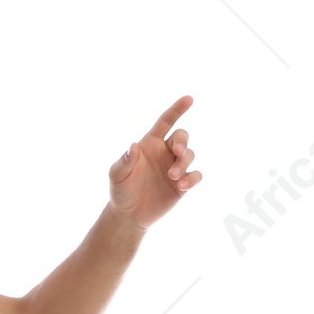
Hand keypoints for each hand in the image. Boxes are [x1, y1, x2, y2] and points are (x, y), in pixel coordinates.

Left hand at [107, 95, 200, 230]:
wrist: (128, 214)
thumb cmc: (121, 190)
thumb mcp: (117, 175)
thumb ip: (124, 161)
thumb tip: (133, 147)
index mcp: (150, 144)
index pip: (166, 121)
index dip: (177, 109)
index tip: (188, 99)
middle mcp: (165, 152)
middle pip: (182, 136)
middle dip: (183, 141)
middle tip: (177, 152)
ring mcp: (175, 167)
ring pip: (190, 155)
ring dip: (184, 162)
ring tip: (172, 176)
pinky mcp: (182, 185)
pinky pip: (196, 175)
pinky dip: (192, 178)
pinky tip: (181, 185)